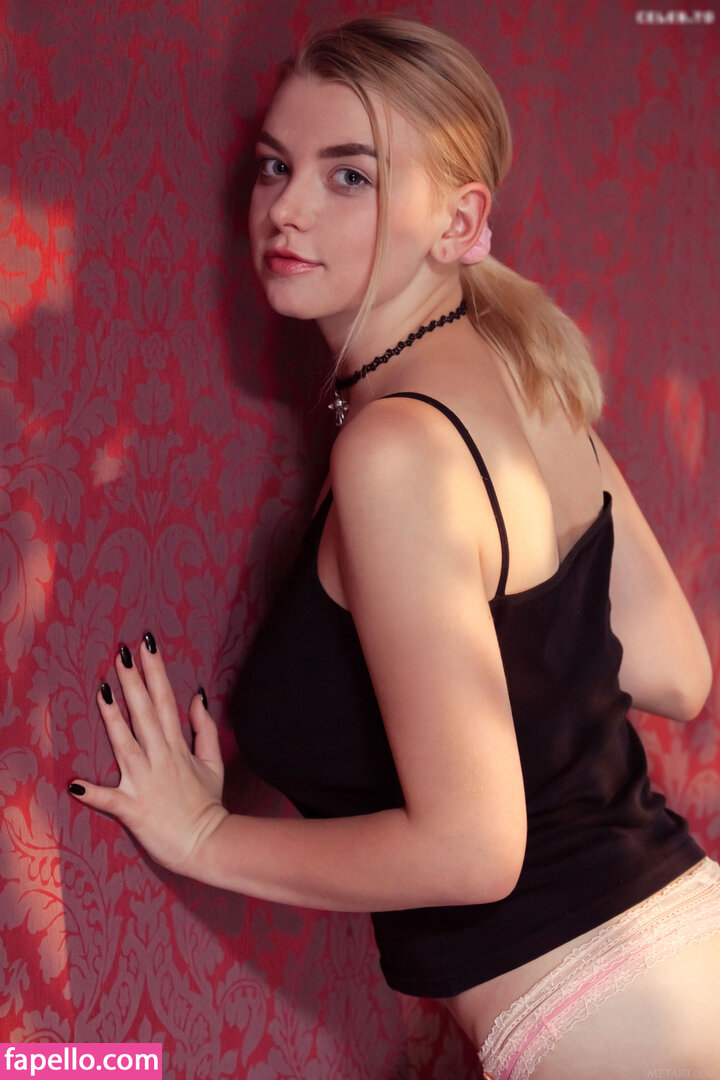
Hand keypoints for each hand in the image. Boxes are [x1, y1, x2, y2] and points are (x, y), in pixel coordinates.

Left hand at [69, 633, 227, 877]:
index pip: (165, 700)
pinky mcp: (133, 808)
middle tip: (122, 652)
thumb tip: (196, 696)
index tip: (147, 644)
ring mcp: (145, 782)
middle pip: (145, 713)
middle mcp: (160, 758)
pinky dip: (92, 793)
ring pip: (126, 744)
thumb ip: (203, 728)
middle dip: (134, 681)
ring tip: (103, 689)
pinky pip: (109, 800)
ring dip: (113, 717)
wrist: (208, 844)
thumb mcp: (212, 762)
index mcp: (177, 747)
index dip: (156, 671)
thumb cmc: (207, 805)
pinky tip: (74, 784)